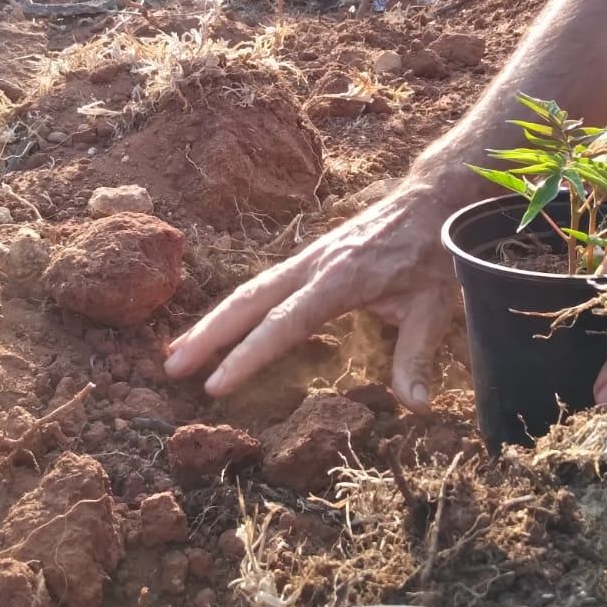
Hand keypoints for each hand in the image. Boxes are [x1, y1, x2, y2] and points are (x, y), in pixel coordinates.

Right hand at [164, 178, 464, 410]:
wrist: (432, 199)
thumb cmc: (434, 252)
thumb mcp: (434, 307)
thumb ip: (417, 357)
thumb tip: (416, 407)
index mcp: (341, 279)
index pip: (284, 324)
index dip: (248, 356)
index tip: (216, 385)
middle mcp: (315, 265)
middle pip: (249, 302)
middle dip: (208, 336)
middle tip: (171, 368)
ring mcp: (307, 258)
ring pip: (249, 291)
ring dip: (212, 322)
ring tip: (176, 352)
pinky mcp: (308, 258)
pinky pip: (262, 285)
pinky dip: (233, 308)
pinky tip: (217, 328)